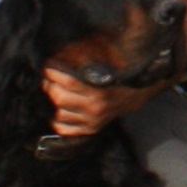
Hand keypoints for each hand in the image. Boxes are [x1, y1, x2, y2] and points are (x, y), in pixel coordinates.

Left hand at [41, 63, 155, 143]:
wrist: (139, 92)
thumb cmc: (120, 73)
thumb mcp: (105, 59)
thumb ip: (82, 56)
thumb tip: (58, 57)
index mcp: (99, 92)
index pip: (69, 82)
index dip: (53, 73)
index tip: (47, 67)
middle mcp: (95, 109)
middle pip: (60, 99)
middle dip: (49, 86)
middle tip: (48, 79)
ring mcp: (92, 121)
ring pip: (59, 115)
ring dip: (52, 102)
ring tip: (52, 92)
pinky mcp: (91, 129)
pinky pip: (65, 130)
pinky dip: (57, 121)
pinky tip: (58, 110)